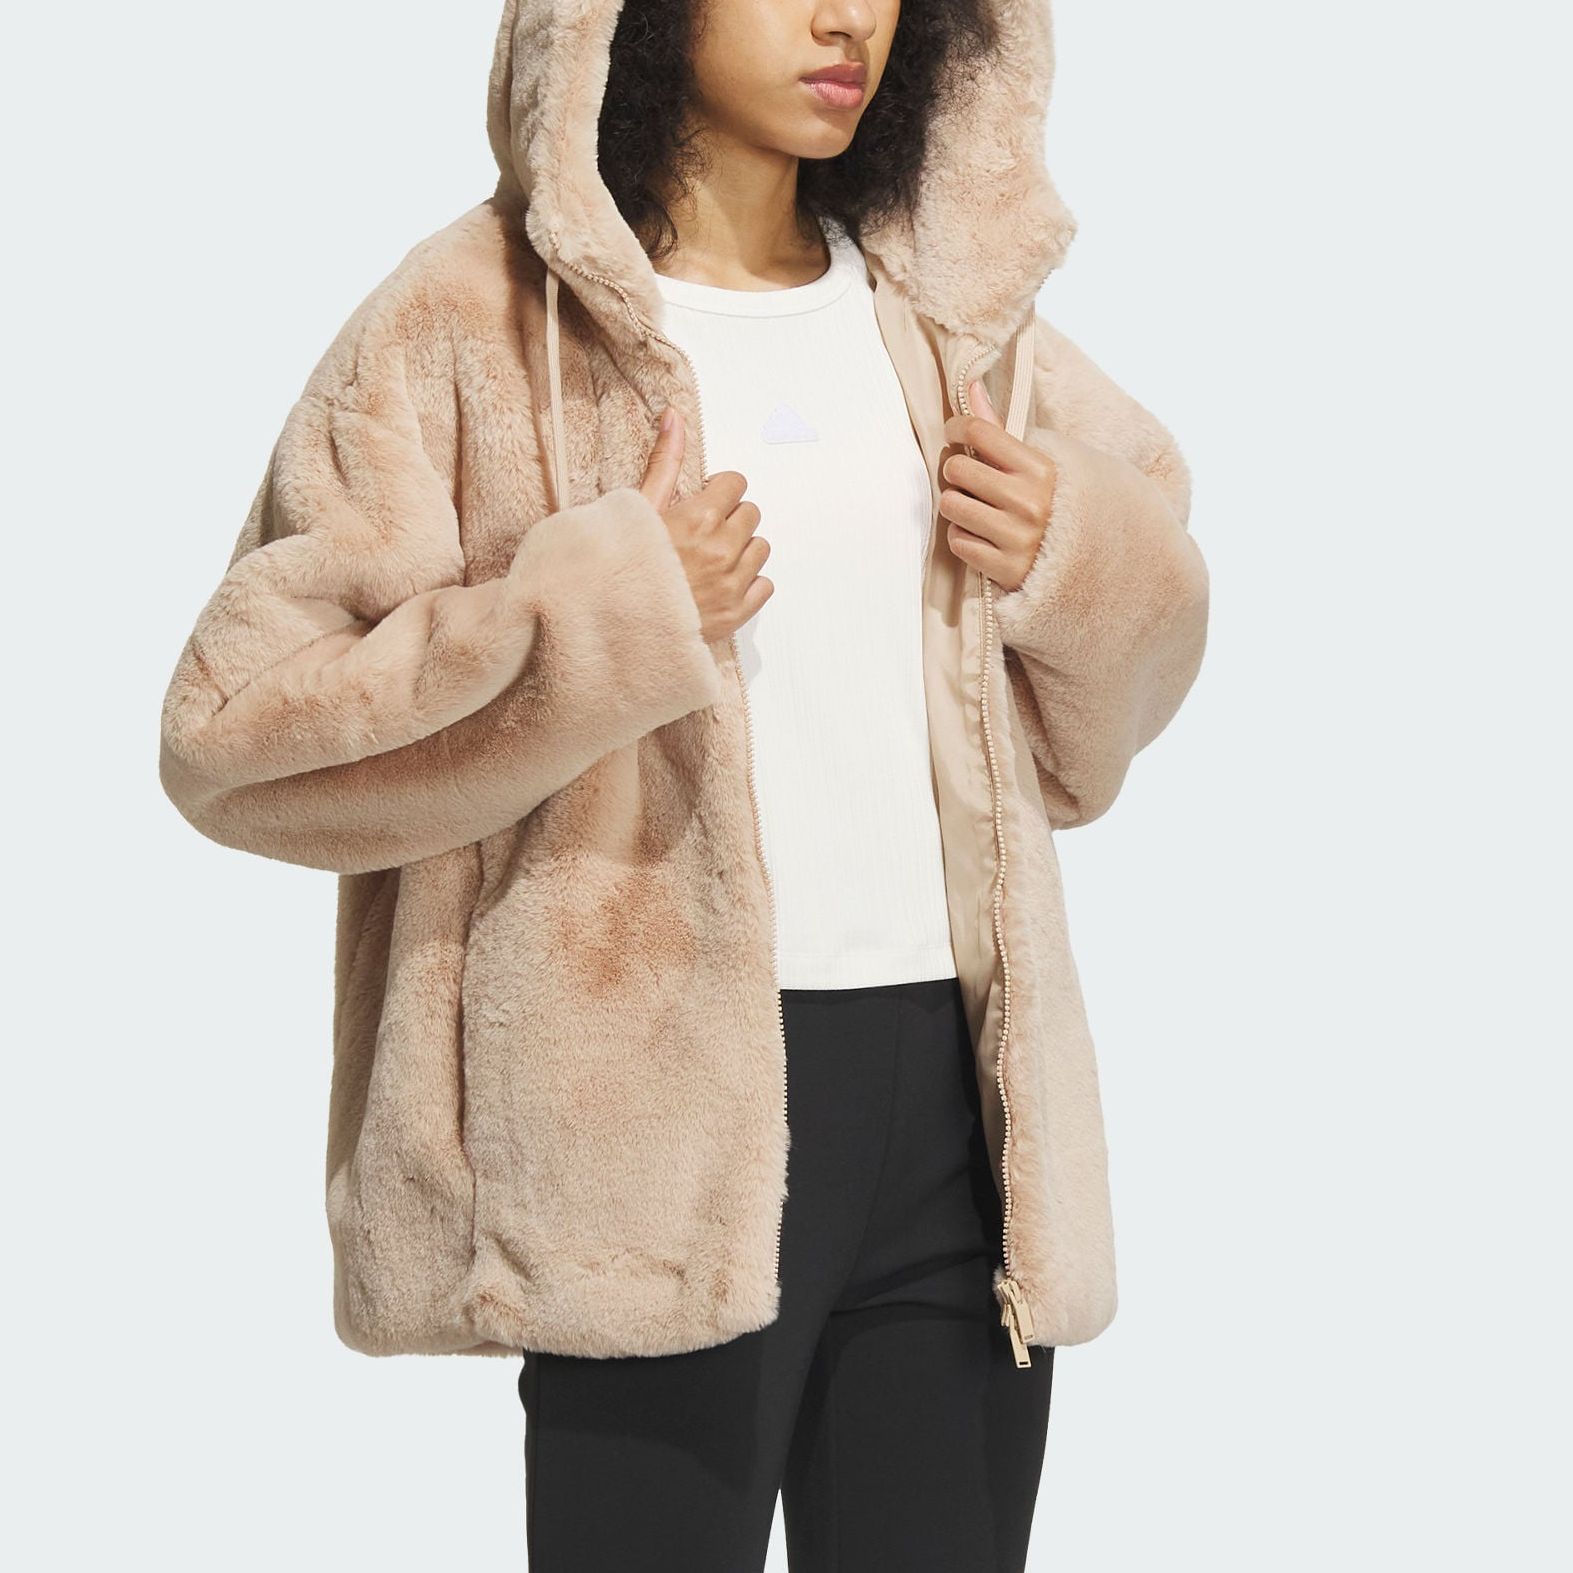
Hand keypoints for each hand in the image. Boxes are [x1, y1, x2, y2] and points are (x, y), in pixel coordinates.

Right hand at [641, 408, 773, 643]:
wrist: (611, 622)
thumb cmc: (619, 564)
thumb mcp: (637, 506)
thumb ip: (665, 461)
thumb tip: (675, 416)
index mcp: (699, 517)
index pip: (737, 483)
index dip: (719, 491)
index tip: (703, 503)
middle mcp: (722, 549)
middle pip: (751, 514)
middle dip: (730, 518)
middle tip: (702, 533)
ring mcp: (731, 584)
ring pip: (760, 548)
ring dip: (741, 549)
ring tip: (710, 559)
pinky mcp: (735, 613)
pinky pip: (764, 585)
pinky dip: (749, 583)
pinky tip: (721, 584)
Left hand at [938, 380, 1057, 592]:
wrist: (1097, 558)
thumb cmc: (1061, 503)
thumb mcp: (1043, 462)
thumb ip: (1000, 429)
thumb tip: (971, 389)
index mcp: (1041, 469)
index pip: (979, 432)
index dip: (957, 429)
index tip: (955, 434)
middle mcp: (1028, 503)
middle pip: (957, 469)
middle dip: (957, 471)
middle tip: (969, 477)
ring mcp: (1017, 538)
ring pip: (951, 506)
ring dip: (957, 505)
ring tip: (976, 507)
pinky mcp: (1006, 569)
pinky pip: (958, 542)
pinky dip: (963, 536)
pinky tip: (982, 534)